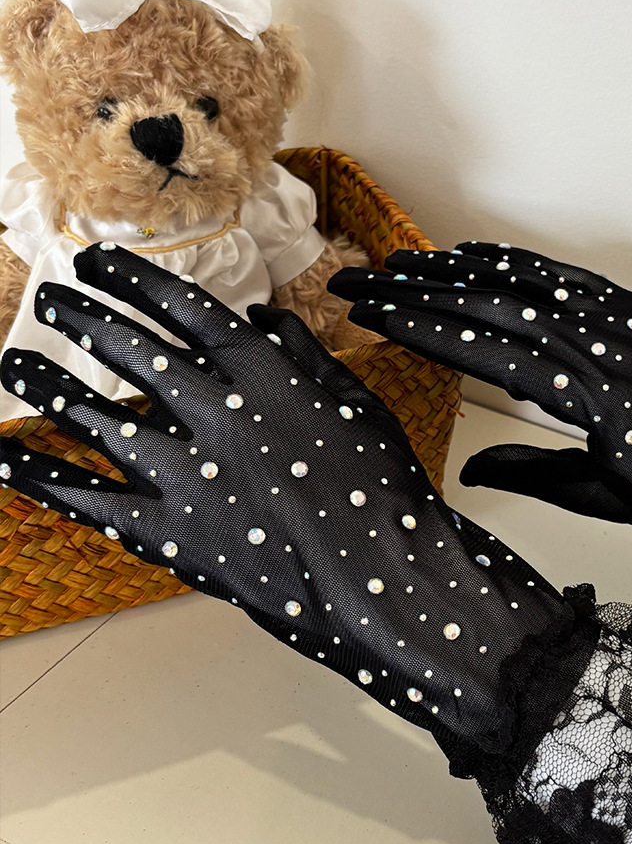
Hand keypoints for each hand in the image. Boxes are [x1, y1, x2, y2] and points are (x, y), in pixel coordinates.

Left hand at [0, 243, 567, 749]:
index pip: (182, 310)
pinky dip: (39, 479)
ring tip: (15, 360)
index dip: (135, 282)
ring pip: (94, 416)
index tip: (102, 263)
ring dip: (48, 384)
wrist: (382, 580)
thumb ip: (308, 357)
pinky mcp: (168, 532)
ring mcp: (181, 473)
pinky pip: (86, 500)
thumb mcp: (359, 408)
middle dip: (83, 317)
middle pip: (129, 351)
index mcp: (262, 374)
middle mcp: (210, 411)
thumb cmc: (382, 493)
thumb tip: (266, 318)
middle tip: (51, 296)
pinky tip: (2, 458)